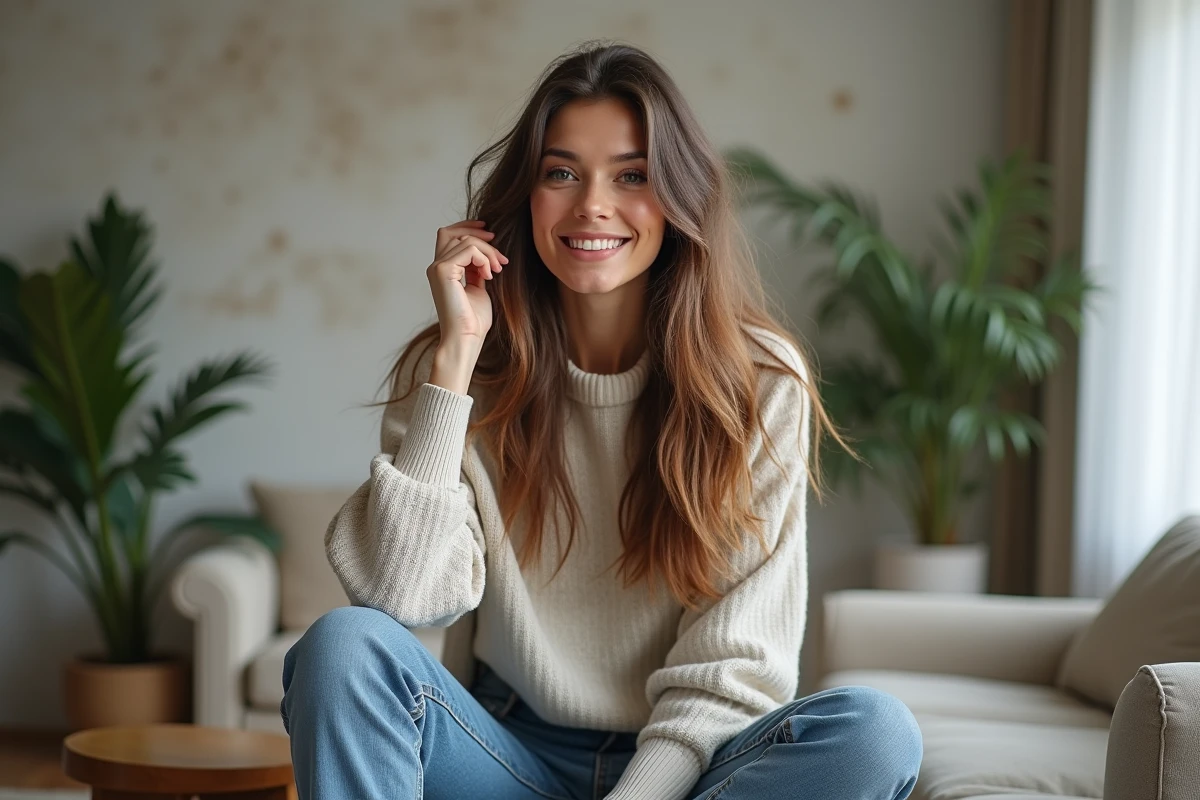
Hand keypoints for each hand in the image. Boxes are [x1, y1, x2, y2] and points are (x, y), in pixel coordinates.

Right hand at [426, 219, 507, 344]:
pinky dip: (483, 259)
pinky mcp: (443, 271)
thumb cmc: (473, 320)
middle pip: (454, 233)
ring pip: (464, 240)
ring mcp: (437, 268)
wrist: (466, 338)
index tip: (490, 233)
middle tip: (500, 255)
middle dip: (480, 237)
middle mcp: (436, 267)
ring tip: (497, 270)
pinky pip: (468, 249)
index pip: (448, 235)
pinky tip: (489, 275)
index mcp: (442, 270)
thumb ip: (477, 269)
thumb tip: (486, 253)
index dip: (468, 227)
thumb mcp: (478, 288)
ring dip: (487, 251)